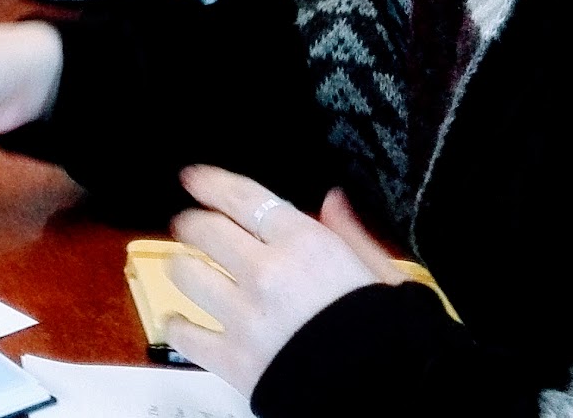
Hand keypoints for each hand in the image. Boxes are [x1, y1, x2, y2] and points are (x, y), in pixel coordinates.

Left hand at [164, 168, 407, 393]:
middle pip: (202, 229)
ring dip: (184, 268)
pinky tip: (182, 321)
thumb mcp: (383, 276)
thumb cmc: (394, 336)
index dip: (210, 183)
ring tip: (189, 269)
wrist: (387, 394)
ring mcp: (243, 316)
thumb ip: (351, 235)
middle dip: (192, 223)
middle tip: (191, 226)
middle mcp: (265, 272)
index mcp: (305, 245)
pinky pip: (183, 334)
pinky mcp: (231, 359)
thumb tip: (333, 198)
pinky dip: (177, 326)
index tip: (192, 177)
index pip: (242, 198)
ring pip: (184, 273)